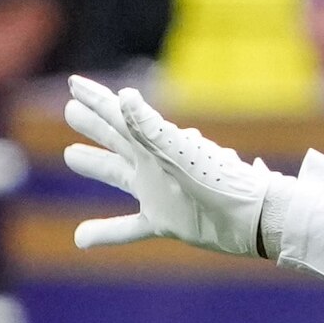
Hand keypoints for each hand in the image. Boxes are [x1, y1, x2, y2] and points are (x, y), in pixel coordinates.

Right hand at [62, 76, 281, 256]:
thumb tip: (123, 96)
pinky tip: (80, 239)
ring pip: (117, 174)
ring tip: (71, 155)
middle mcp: (154, 163)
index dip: (95, 99)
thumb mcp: (181, 153)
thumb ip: (150, 129)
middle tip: (70, 111)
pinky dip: (105, 232)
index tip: (73, 83)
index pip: (118, 115)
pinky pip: (127, 227)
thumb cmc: (222, 182)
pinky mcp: (165, 220)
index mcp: (156, 143)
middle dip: (93, 124)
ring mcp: (157, 191)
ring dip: (95, 164)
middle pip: (115, 138)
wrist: (253, 217)